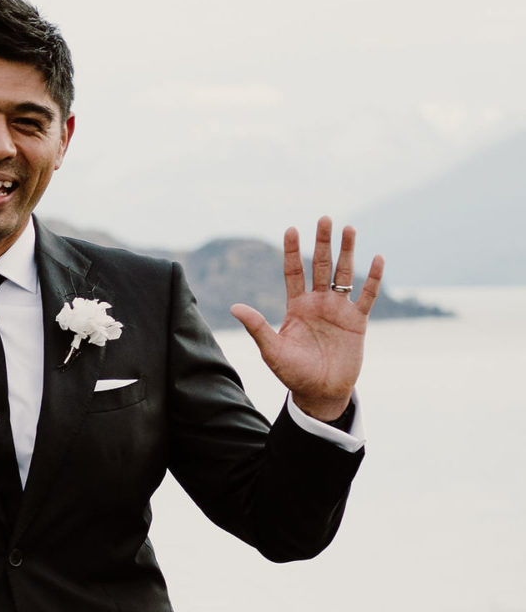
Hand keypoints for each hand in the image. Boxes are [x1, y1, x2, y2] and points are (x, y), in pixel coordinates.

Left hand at [230, 219, 382, 421]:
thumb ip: (257, 327)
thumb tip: (234, 307)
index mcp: (297, 306)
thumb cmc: (293, 373)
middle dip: (323, 242)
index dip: (293, 251)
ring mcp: (339, 310)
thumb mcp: (272, 350)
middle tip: (324, 218)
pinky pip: (366, 296)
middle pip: (321, 266)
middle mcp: (318, 303)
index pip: (294, 271)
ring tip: (349, 228)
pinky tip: (377, 259)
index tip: (291, 228)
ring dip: (347, 252)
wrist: (320, 393)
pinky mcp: (357, 322)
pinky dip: (372, 279)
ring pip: (344, 275)